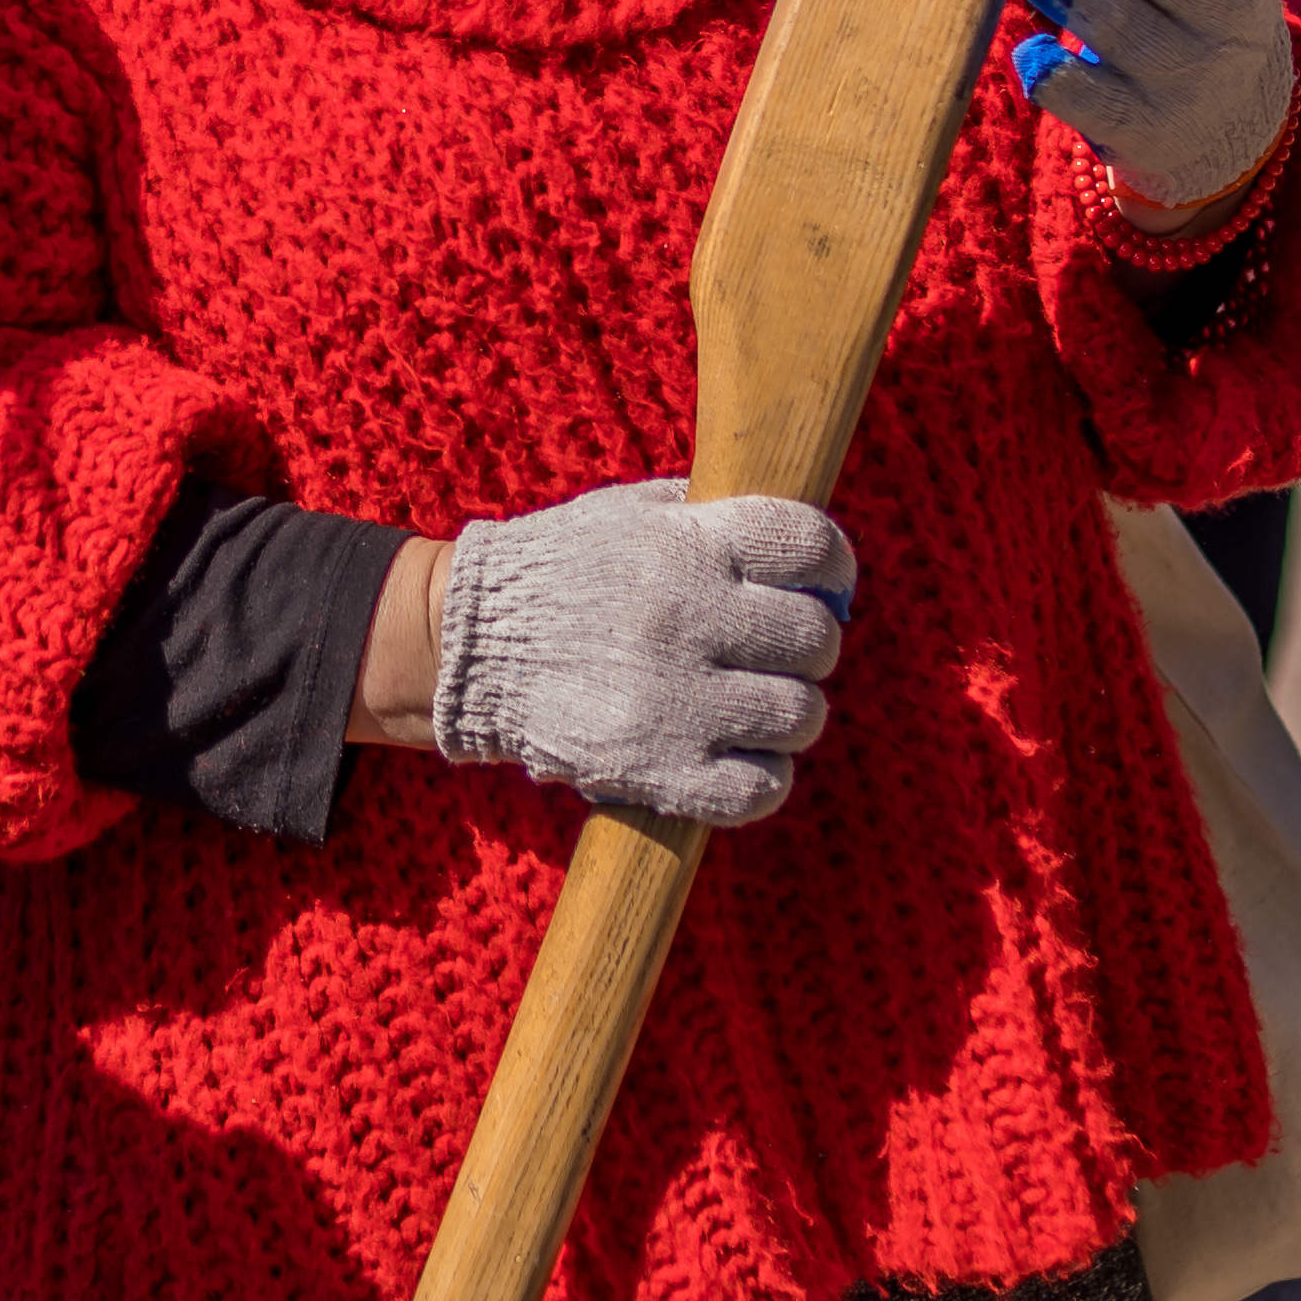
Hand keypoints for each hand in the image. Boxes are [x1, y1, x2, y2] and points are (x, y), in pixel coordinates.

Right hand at [429, 477, 855, 825]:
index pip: (812, 545)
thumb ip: (716, 516)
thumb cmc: (565, 569)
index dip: (833, 568)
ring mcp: (677, 698)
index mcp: (690, 543)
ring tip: (751, 705)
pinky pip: (762, 788)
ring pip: (802, 716)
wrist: (468, 646)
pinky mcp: (658, 768)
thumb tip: (807, 554)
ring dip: (787, 713)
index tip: (823, 584)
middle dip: (807, 646)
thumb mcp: (635, 511)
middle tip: (777, 651)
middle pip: (817, 638)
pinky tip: (734, 755)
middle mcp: (690, 616)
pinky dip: (761, 777)